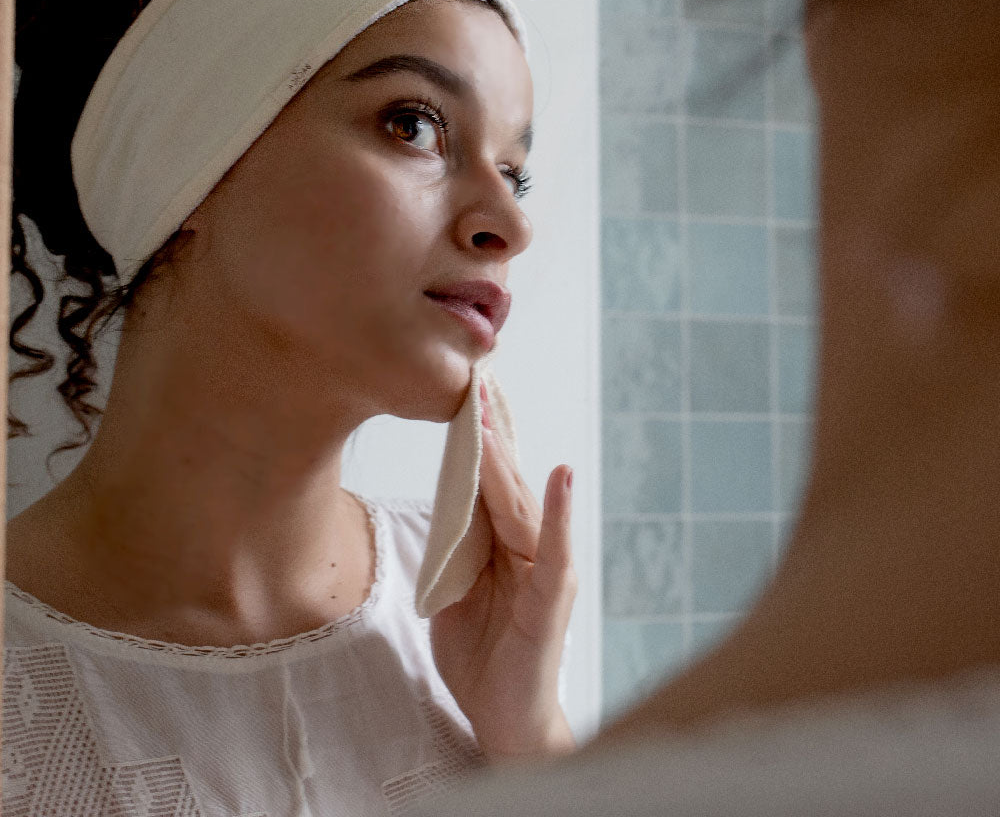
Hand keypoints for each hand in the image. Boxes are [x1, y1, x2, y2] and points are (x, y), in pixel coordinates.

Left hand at [430, 387, 576, 760]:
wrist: (506, 718)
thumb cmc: (484, 655)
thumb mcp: (454, 592)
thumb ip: (456, 547)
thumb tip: (444, 504)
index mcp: (500, 544)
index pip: (487, 482)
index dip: (476, 439)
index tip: (465, 392)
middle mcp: (527, 547)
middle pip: (504, 481)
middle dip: (487, 432)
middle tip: (476, 380)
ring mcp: (544, 568)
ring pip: (520, 505)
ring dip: (504, 460)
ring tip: (488, 419)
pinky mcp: (552, 597)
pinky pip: (556, 549)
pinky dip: (559, 512)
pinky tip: (561, 477)